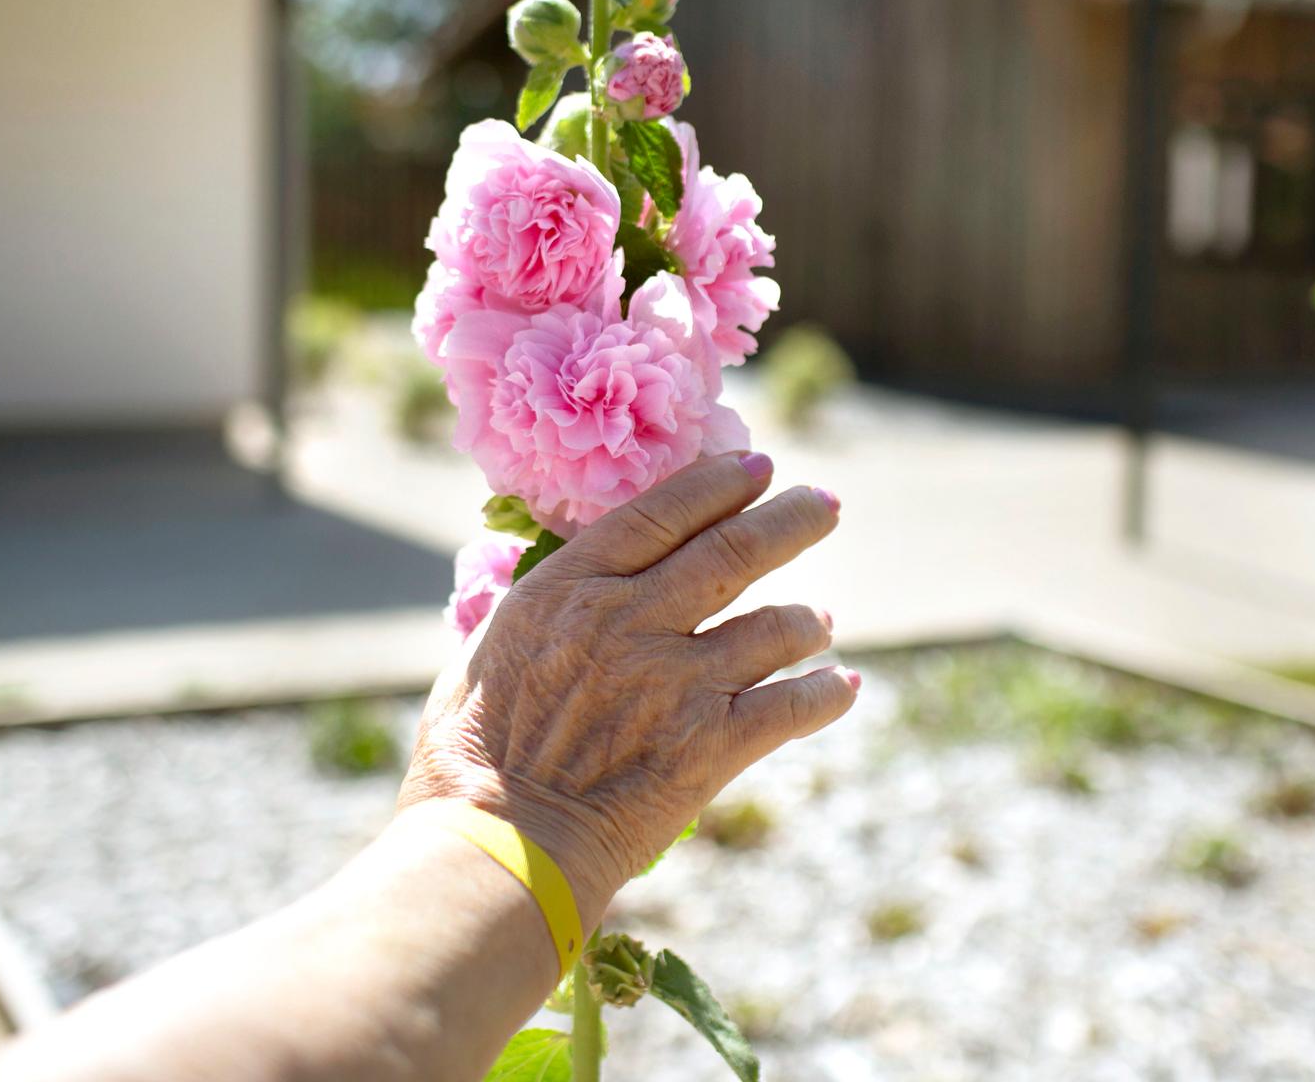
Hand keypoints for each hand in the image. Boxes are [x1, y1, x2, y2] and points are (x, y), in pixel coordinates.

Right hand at [397, 452, 854, 927]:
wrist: (497, 849)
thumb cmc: (469, 762)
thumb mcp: (483, 656)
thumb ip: (536, 611)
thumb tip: (557, 578)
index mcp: (571, 590)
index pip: (660, 514)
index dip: (716, 485)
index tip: (755, 466)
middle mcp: (632, 622)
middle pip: (732, 551)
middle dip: (788, 522)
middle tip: (824, 505)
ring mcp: (678, 682)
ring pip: (772, 627)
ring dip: (805, 619)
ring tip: (820, 618)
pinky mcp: (710, 746)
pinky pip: (790, 707)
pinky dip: (825, 693)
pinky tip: (845, 687)